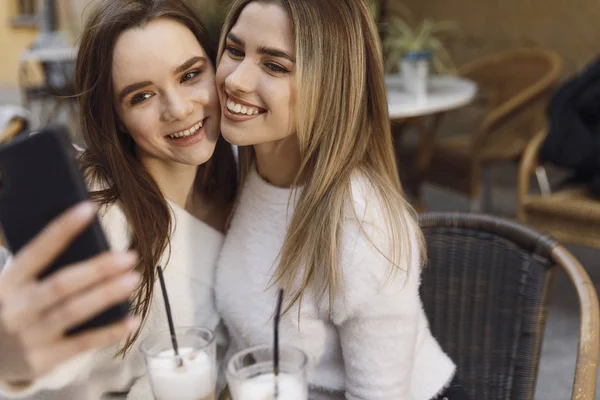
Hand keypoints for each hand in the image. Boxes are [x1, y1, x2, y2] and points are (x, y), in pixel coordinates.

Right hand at [0, 202, 140, 381]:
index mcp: (8, 282)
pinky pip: (82, 343)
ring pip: (74, 311)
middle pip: (62, 284)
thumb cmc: (13, 309)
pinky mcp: (43, 360)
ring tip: (134, 279)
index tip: (88, 209)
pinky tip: (133, 320)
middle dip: (98, 269)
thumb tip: (89, 242)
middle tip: (129, 256)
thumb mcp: (15, 286)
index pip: (38, 250)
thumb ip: (42, 269)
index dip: (62, 229)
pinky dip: (110, 332)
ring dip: (107, 294)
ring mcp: (30, 335)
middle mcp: (17, 308)